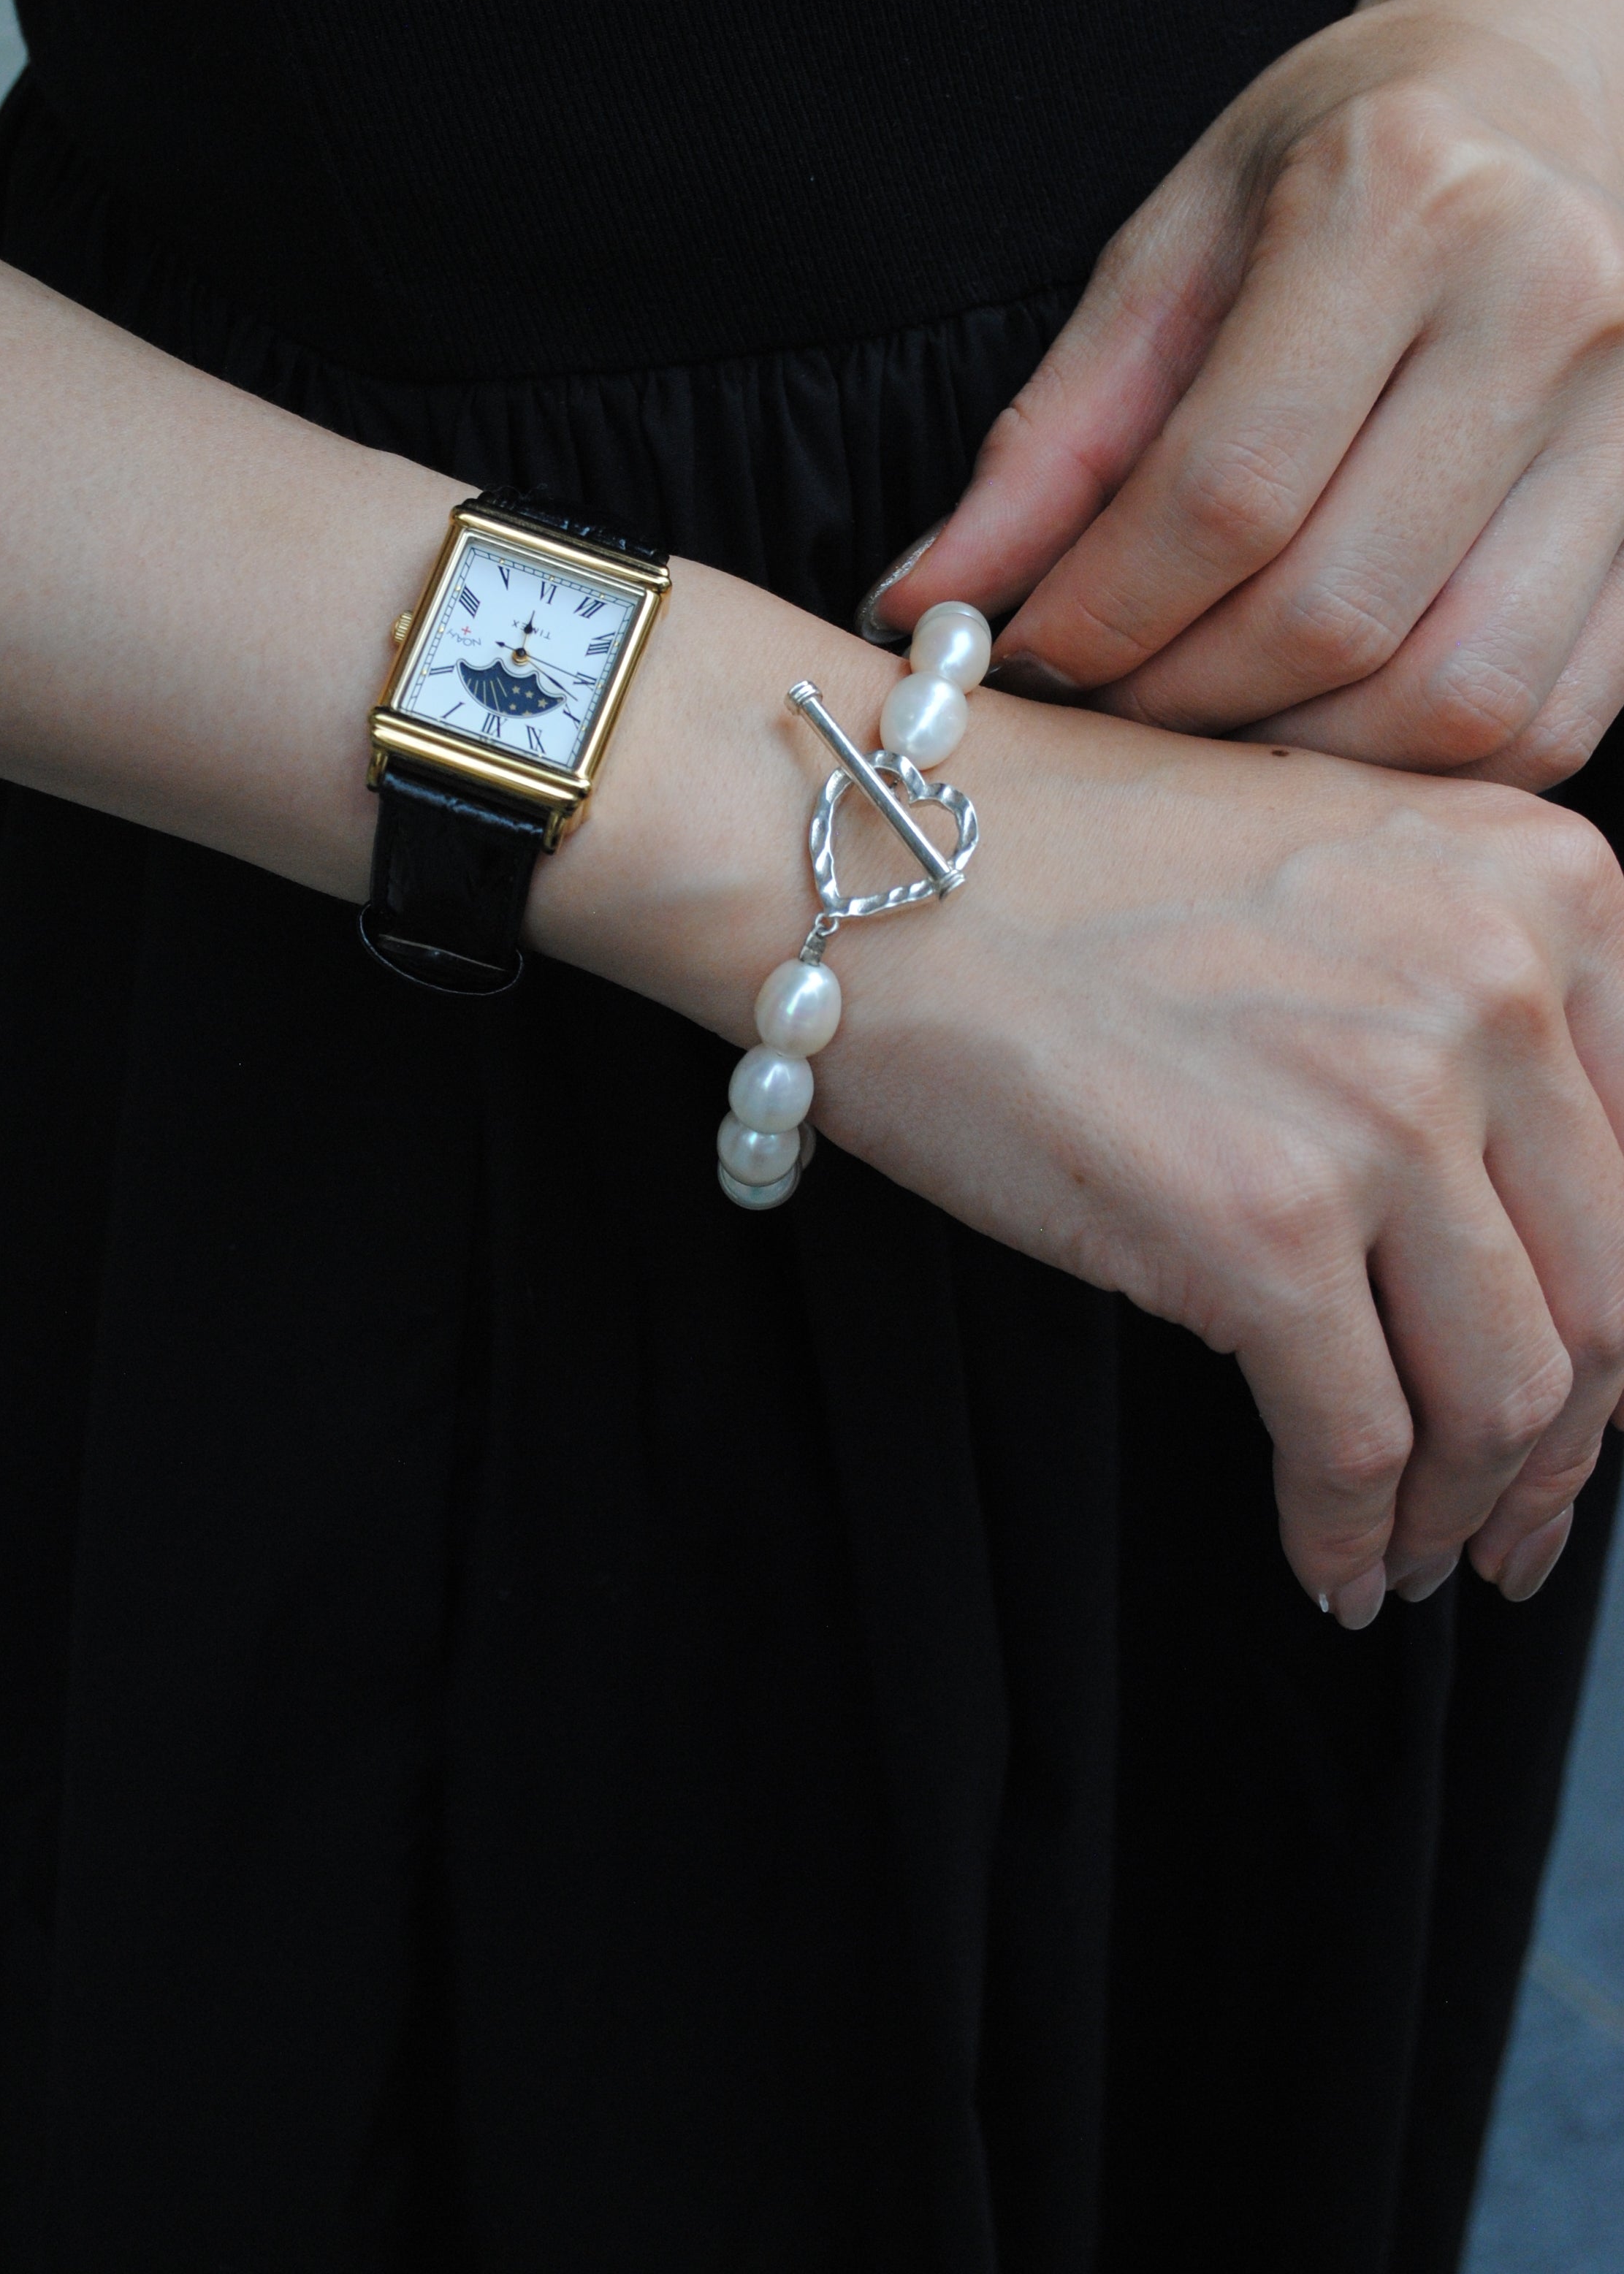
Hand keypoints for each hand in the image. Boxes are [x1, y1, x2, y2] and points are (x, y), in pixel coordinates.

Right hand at [544, 610, 1623, 1622]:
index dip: (1618, 1322)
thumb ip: (1461, 991)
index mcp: (1547, 880)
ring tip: (1414, 1557)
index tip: (1578, 1398)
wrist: (862, 850)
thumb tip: (1517, 1216)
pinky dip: (1350, 1529)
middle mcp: (1500, 981)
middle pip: (1606, 1294)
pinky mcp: (1262, 1221)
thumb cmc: (1054, 855)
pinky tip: (1324, 1559)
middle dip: (1562, 1447)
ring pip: (1506, 1391)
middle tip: (1511, 1522)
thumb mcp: (1334, 861)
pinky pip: (1356, 1439)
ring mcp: (1388, 1103)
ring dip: (1467, 1508)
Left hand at [873, 0, 1623, 788]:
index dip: (1100, 612)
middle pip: (1335, 608)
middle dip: (1180, 697)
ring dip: (1302, 754)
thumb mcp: (1176, 244)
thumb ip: (1054, 434)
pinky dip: (1423, 764)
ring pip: (1456, 692)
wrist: (1563, 86)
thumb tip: (924, 602)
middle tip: (1099, 702)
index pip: (1227, 492)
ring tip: (1208, 719)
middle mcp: (1554, 307)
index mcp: (1407, 205)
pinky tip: (1331, 724)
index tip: (1018, 656)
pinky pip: (1554, 716)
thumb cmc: (1347, 161)